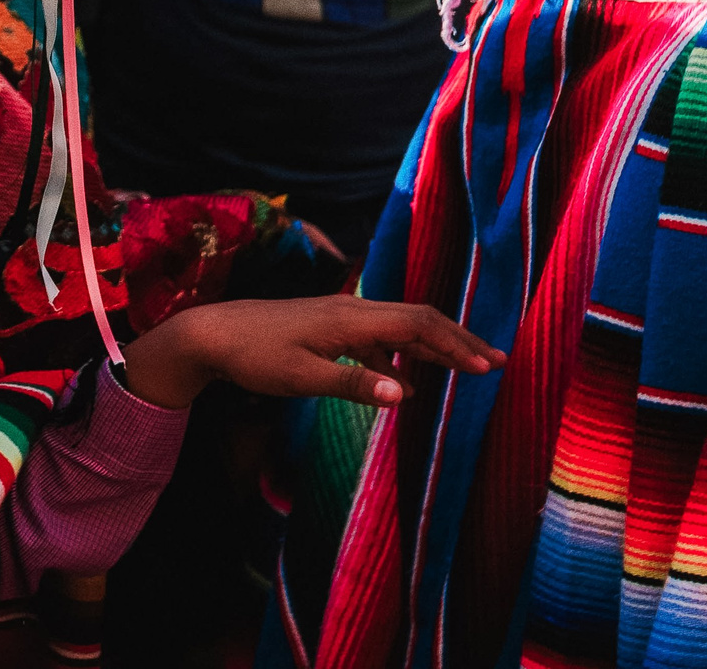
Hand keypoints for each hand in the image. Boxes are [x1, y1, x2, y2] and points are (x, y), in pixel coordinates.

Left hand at [122, 294, 504, 412]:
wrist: (211, 334)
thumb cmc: (253, 357)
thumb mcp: (302, 378)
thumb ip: (354, 386)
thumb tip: (405, 396)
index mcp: (350, 319)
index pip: (417, 324)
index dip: (456, 343)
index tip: (490, 367)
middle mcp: (350, 310)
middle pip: (416, 319)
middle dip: (456, 340)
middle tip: (495, 363)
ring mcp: (338, 317)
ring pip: (396, 328)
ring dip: (431, 348)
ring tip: (462, 369)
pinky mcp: (326, 328)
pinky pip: (374, 339)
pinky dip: (396, 358)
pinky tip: (401, 383)